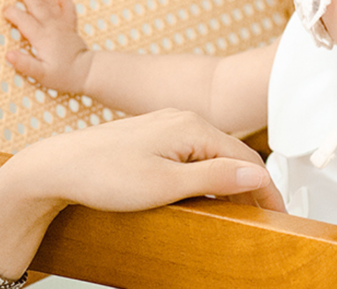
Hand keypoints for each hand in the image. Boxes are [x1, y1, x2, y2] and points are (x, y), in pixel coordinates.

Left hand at [0, 109, 282, 284]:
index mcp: (192, 127)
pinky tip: (205, 194)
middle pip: (233, 154)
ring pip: (212, 154)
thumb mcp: (166, 184)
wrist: (57, 167)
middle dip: (251, 186)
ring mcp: (166, 125)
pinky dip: (206, 175)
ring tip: (240, 211)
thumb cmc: (104, 175)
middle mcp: (182, 119)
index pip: (247, 159)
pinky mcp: (152, 136)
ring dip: (229, 181)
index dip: (267, 190)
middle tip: (264, 219)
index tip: (279, 217)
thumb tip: (257, 174)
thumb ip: (215, 177)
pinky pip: (192, 154)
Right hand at [3, 0, 93, 92]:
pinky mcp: (70, 25)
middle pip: (37, 2)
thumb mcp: (41, 75)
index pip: (23, 19)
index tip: (4, 10)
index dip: (12, 12)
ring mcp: (62, 23)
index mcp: (42, 37)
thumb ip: (25, 64)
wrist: (88, 73)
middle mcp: (52, 26)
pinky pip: (68, 7)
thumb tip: (9, 54)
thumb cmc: (63, 75)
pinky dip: (62, 0)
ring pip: (49, 0)